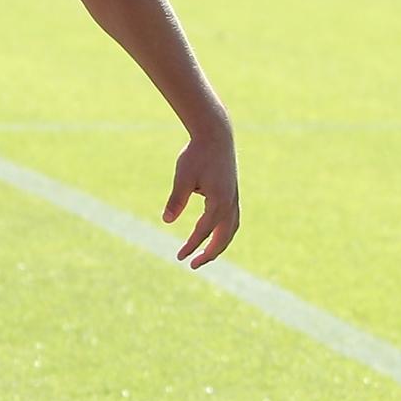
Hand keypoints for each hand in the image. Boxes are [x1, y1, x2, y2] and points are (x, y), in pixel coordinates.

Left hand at [163, 126, 238, 268]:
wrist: (215, 135)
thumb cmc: (196, 154)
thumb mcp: (183, 176)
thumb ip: (176, 199)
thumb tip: (166, 221)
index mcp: (219, 201)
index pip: (204, 231)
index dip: (192, 245)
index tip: (179, 256)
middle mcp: (230, 202)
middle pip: (223, 237)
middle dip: (209, 253)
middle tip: (193, 265)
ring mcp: (234, 198)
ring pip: (231, 229)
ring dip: (220, 244)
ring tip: (205, 255)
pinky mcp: (232, 193)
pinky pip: (232, 219)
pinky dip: (225, 231)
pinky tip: (212, 234)